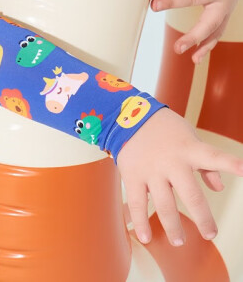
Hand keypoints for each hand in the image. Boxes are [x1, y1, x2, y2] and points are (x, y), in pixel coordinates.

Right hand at [117, 107, 242, 246]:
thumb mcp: (189, 138)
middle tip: (210, 234)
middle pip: (190, 195)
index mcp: (189, 150)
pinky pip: (137, 203)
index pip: (213, 158)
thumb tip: (218, 188)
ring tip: (179, 241)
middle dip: (202, 218)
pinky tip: (145, 237)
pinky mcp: (132, 176)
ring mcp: (151, 171)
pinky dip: (141, 222)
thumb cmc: (165, 130)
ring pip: (164, 204)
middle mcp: (171, 162)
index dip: (231, 164)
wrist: (128, 116)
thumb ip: (205, 164)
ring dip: (173, 227)